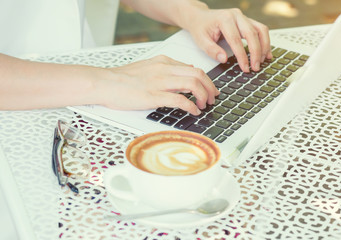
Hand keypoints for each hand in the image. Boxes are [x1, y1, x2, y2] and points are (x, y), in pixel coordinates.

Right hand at [95, 55, 219, 114]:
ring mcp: (159, 82)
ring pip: (193, 84)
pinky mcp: (153, 96)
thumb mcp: (149, 66)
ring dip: (203, 97)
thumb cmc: (123, 78)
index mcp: (164, 62)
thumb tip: (186, 70)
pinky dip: (191, 107)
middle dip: (210, 88)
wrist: (104, 83)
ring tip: (204, 106)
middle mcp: (164, 69)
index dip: (206, 80)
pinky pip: (180, 100)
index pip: (194, 68)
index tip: (210, 89)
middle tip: (212, 98)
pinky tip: (193, 112)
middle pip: (198, 74)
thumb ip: (167, 68)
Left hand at [182, 7, 272, 71]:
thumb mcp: (201, 40)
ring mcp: (243, 17)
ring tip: (262, 61)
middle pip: (252, 33)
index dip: (242, 56)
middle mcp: (236, 16)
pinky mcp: (247, 21)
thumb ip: (212, 50)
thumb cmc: (200, 28)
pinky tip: (265, 53)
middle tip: (255, 67)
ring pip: (261, 30)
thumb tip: (224, 59)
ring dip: (264, 46)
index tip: (245, 68)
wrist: (200, 17)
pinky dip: (265, 41)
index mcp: (224, 19)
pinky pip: (260, 30)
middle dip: (256, 52)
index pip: (236, 40)